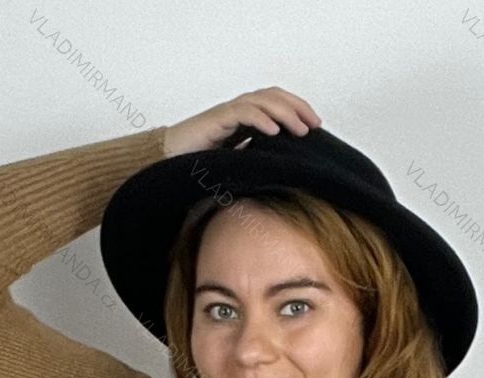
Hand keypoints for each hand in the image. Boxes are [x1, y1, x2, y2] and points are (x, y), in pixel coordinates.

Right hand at [161, 87, 321, 158]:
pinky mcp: (215, 120)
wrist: (167, 163)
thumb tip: (281, 175)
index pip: (276, 103)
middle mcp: (237, 111)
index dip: (297, 109)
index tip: (316, 126)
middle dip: (297, 107)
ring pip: (261, 101)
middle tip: (315, 125)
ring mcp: (226, 113)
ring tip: (300, 129)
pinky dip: (259, 120)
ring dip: (284, 113)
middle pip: (274, 96)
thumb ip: (255, 161)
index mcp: (244, 119)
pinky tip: (273, 131)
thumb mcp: (235, 166)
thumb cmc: (198, 166)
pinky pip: (242, 113)